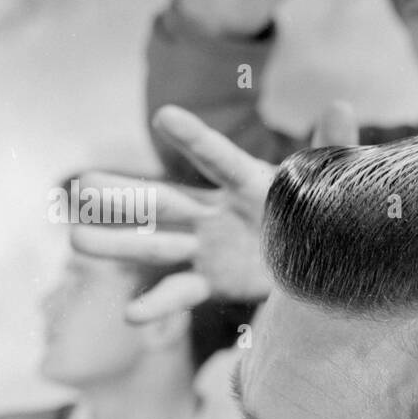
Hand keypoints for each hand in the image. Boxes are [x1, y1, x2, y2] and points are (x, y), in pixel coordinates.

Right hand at [71, 104, 359, 320]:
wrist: (325, 261)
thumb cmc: (323, 213)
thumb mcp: (330, 184)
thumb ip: (333, 147)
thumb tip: (341, 103)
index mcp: (248, 183)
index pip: (219, 159)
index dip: (194, 140)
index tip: (163, 116)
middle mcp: (217, 211)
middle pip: (167, 202)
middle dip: (127, 196)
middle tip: (84, 184)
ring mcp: (208, 247)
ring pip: (157, 245)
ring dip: (118, 244)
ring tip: (76, 239)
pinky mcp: (211, 280)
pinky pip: (178, 292)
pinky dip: (155, 304)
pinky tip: (129, 315)